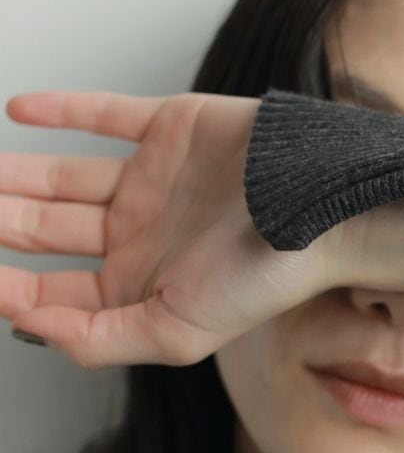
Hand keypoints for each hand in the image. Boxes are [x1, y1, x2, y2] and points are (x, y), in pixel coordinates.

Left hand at [0, 90, 349, 368]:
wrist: (323, 210)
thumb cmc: (266, 279)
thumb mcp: (177, 334)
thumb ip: (99, 341)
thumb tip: (26, 324)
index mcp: (140, 285)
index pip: (54, 288)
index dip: (7, 284)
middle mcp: (140, 234)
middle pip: (48, 229)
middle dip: (0, 224)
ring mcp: (151, 180)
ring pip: (62, 175)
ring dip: (14, 174)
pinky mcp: (169, 129)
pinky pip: (103, 114)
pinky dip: (59, 110)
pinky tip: (19, 112)